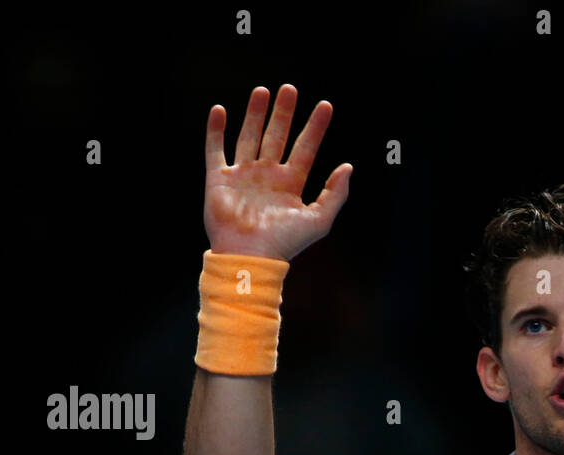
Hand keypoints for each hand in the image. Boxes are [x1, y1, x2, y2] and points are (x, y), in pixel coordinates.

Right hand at [203, 83, 351, 260]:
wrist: (250, 256)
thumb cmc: (285, 243)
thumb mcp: (318, 220)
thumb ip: (335, 194)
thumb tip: (348, 167)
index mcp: (290, 185)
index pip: (305, 148)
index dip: (315, 128)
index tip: (325, 106)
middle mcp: (267, 177)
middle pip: (277, 136)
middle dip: (284, 113)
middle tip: (290, 89)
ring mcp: (242, 176)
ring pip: (249, 137)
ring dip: (255, 114)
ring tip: (263, 91)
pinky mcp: (219, 179)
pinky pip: (215, 150)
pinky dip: (216, 130)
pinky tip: (220, 110)